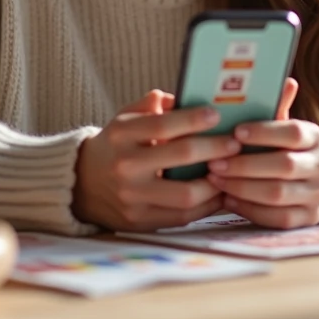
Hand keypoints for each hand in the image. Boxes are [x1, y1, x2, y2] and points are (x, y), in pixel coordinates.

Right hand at [72, 90, 243, 231]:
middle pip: (180, 156)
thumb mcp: (125, 118)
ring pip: (186, 194)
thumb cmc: (115, 146)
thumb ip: (152, 104)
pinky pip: (183, 217)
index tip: (216, 115)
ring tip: (233, 170)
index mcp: (121, 135)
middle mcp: (126, 166)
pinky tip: (220, 192)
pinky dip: (207, 205)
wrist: (82, 185)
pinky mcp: (141, 221)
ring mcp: (133, 197)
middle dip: (214, 148)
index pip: (162, 124)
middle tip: (235, 143)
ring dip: (216, 182)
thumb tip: (184, 97)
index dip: (193, 119)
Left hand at [206, 79, 318, 228]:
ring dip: (241, 187)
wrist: (313, 182)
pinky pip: (277, 218)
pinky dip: (249, 208)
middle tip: (213, 162)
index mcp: (316, 137)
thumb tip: (284, 80)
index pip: (294, 132)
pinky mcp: (309, 219)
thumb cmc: (285, 148)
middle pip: (284, 166)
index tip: (235, 132)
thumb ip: (276, 106)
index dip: (264, 132)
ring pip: (278, 195)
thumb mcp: (281, 126)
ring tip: (214, 179)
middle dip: (244, 165)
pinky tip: (227, 199)